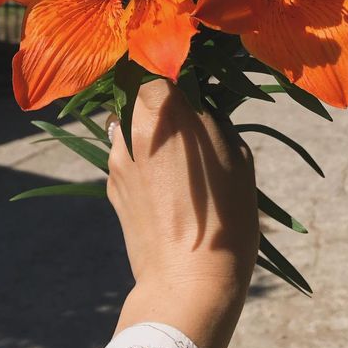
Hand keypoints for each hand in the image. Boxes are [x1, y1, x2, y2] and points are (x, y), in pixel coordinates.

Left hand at [106, 79, 258, 347]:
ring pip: (127, 122)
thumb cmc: (225, 216)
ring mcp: (116, 157)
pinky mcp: (110, 184)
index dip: (176, 70)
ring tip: (175, 152)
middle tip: (186, 115)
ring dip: (146, 126)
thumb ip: (210, 117)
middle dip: (159, 97)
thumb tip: (196, 101)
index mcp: (164, 110)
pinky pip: (123, 154)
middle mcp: (132, 126)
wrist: (187, 281)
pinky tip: (163, 182)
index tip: (192, 81)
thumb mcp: (237, 156)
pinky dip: (139, 155)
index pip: (159, 65)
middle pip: (138, 91)